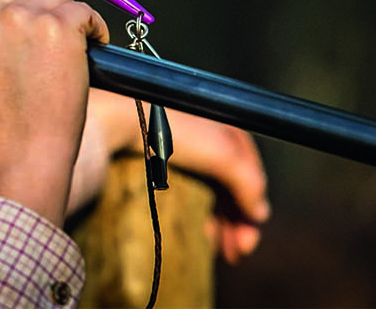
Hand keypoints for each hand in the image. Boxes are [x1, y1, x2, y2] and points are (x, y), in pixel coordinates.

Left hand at [84, 90, 269, 262]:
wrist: (116, 124)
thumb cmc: (170, 134)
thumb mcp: (224, 155)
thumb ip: (249, 183)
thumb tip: (259, 213)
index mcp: (219, 126)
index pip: (247, 168)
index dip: (253, 200)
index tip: (252, 230)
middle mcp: (200, 136)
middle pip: (226, 184)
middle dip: (237, 220)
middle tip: (237, 252)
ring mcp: (175, 151)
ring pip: (204, 194)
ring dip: (218, 224)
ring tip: (216, 251)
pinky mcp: (152, 164)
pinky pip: (180, 196)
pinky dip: (192, 216)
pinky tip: (196, 237)